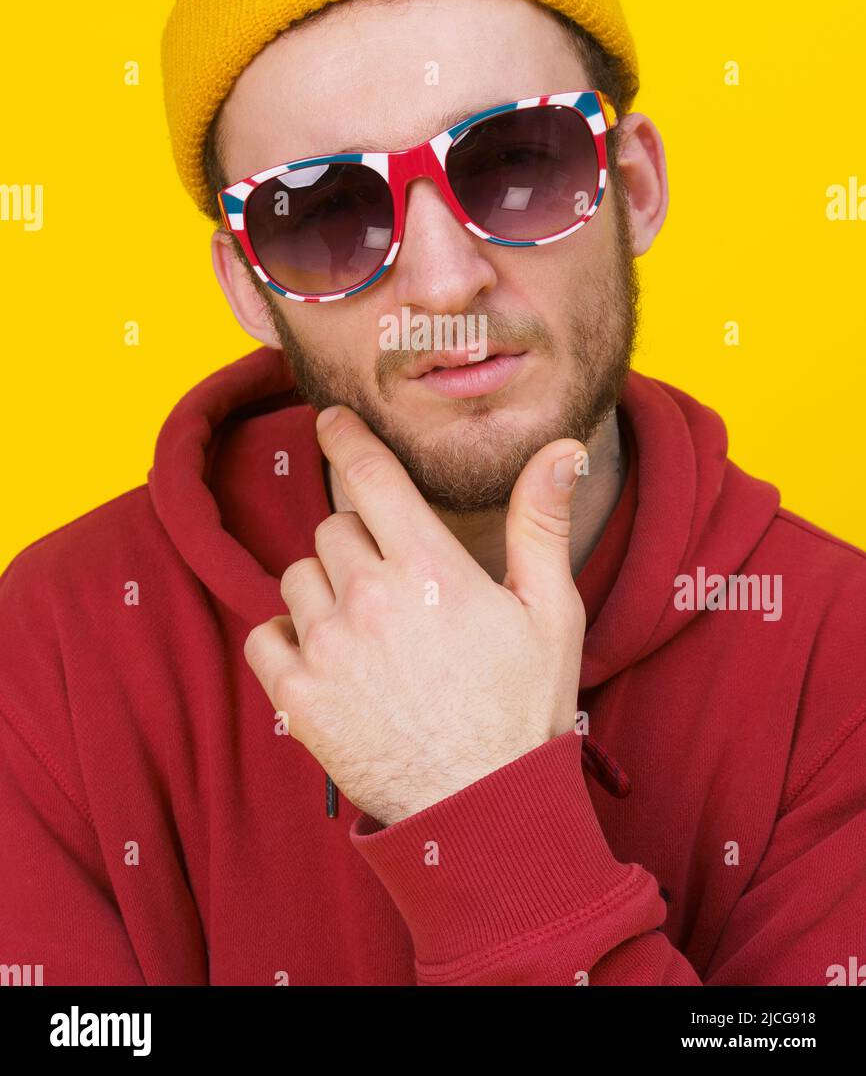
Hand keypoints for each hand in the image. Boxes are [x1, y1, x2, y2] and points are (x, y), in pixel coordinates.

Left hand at [244, 405, 587, 826]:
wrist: (483, 811)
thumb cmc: (522, 710)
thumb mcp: (551, 612)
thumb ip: (542, 523)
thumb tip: (563, 450)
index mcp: (430, 568)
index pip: (369, 476)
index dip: (346, 436)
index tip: (331, 418)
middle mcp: (370, 598)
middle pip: (334, 528)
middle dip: (360, 544)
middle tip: (398, 589)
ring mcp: (328, 648)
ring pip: (298, 576)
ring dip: (325, 590)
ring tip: (369, 631)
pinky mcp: (298, 697)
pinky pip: (265, 634)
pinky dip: (288, 639)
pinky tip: (329, 660)